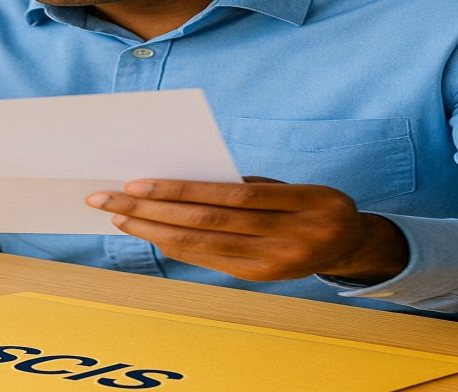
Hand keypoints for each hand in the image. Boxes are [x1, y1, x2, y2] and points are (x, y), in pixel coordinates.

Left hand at [85, 178, 408, 282]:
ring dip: (155, 231)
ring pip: (204, 245)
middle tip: (108, 200)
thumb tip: (181, 180)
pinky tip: (152, 235)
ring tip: (120, 218)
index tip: (136, 183)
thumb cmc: (309, 202)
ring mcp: (275, 262)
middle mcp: (289, 236)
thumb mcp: (290, 185)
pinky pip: (211, 260)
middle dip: (152, 210)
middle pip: (208, 222)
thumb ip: (243, 184)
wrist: (349, 242)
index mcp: (300, 202)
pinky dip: (178, 247)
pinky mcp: (262, 277)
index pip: (229, 195)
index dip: (180, 190)